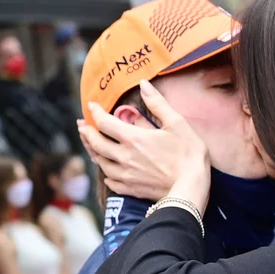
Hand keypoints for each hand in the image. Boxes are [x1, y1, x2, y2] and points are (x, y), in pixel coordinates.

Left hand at [79, 80, 210, 210]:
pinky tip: (108, 173)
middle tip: (82, 126)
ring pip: (101, 163)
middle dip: (86, 133)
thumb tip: (144, 84)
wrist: (192, 186)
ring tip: (91, 146)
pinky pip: (111, 182)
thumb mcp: (177, 123)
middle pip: (96, 143)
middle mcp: (124, 156)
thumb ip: (158, 103)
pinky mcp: (132, 189)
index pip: (104, 122)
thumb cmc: (188, 153)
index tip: (91, 106)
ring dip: (93, 152)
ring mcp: (126, 175)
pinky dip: (107, 175)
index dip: (95, 112)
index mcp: (133, 138)